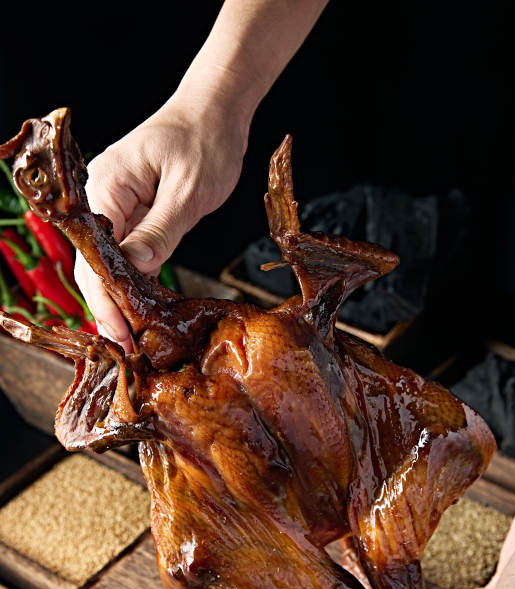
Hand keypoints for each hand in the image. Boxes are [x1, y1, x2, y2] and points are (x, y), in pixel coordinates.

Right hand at [74, 98, 247, 350]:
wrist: (215, 112)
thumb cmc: (205, 140)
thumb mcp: (188, 191)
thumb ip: (160, 231)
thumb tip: (136, 269)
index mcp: (108, 187)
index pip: (96, 254)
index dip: (105, 299)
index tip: (120, 333)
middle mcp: (104, 197)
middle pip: (95, 262)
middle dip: (109, 306)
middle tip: (128, 346)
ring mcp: (118, 204)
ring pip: (110, 261)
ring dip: (120, 297)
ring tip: (134, 336)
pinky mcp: (134, 211)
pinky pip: (128, 251)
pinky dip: (134, 279)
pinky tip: (143, 307)